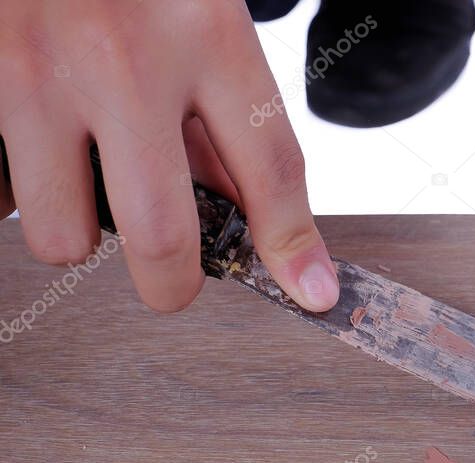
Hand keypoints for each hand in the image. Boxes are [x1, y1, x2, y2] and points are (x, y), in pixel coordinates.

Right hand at [0, 0, 338, 311]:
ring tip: (86, 181)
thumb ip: (219, 120)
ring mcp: (36, 69)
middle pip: (162, 234)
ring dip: (79, 231)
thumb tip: (236, 219)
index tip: (311, 290)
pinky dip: (25, 195)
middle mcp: (124, 57)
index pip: (270, 168)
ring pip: (62, 233)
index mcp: (206, 32)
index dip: (293, 245)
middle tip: (171, 273)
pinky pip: (1, 195)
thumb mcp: (204, 20)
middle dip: (171, 283)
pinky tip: (41, 151)